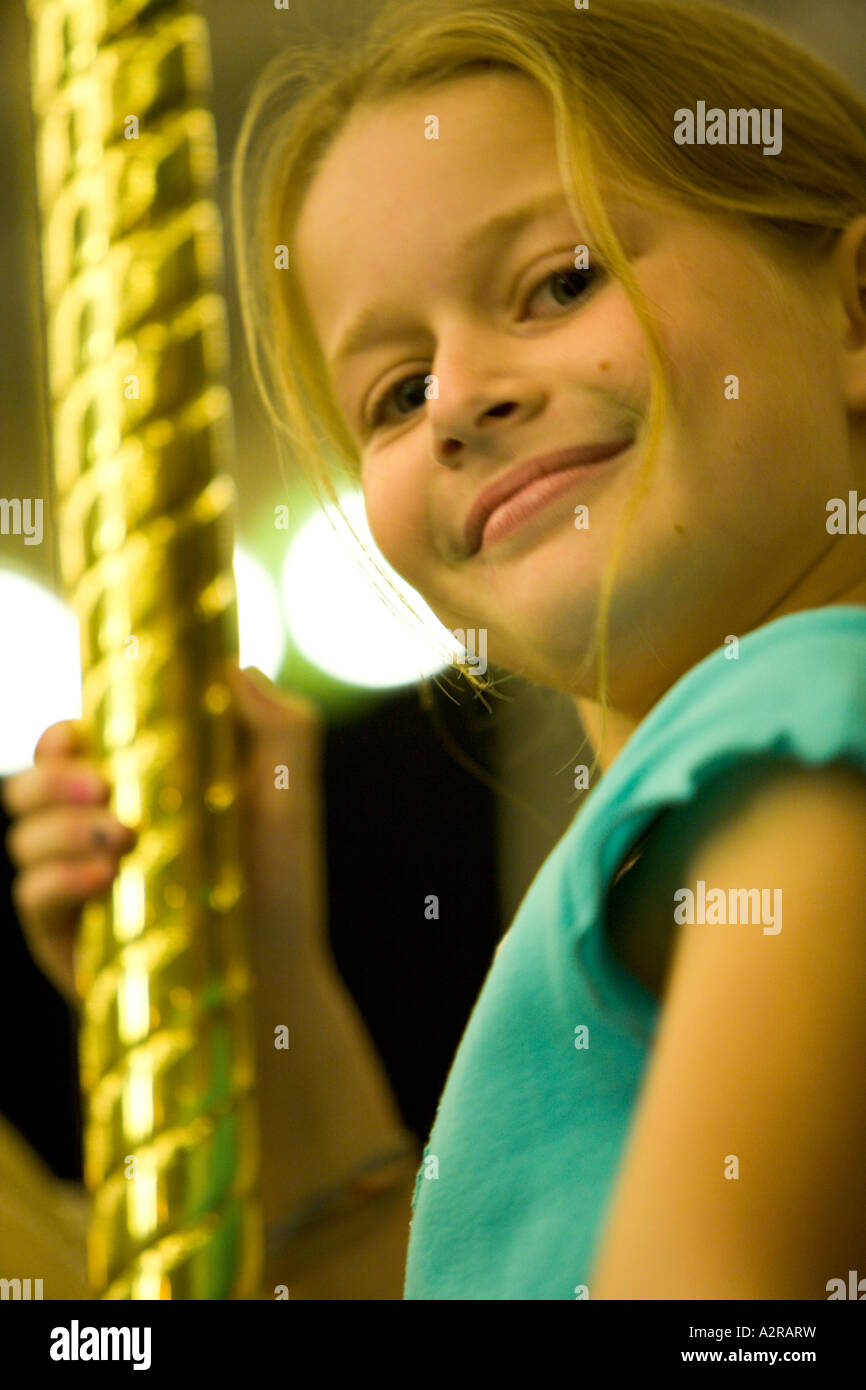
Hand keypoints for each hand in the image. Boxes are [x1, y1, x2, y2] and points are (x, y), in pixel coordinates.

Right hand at [1, 664, 331, 1003]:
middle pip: (24, 784)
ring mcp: (72, 881)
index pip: (66, 744)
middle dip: (49, 775)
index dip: (61, 733)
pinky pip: (29, 895)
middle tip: (103, 785)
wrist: (276, 967)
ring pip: (21, 836)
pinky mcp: (64, 934)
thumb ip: (276, 723)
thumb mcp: (290, 791)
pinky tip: (103, 878)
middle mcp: (91, 827)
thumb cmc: (278, 875)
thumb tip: (233, 666)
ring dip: (59, 827)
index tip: (82, 732)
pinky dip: (57, 878)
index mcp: (129, 783)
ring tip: (119, 839)